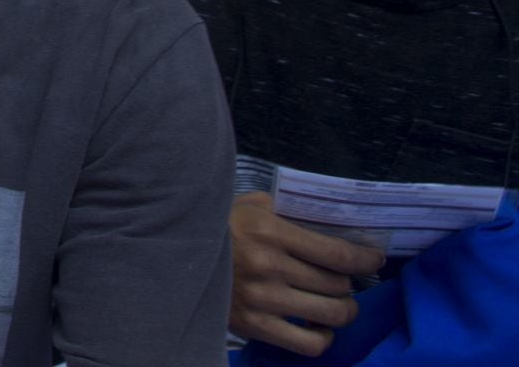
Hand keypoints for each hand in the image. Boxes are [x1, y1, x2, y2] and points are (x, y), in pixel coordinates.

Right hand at [229, 192, 384, 356]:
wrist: (174, 254)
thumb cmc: (217, 226)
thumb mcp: (248, 205)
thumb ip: (284, 210)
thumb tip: (326, 222)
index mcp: (270, 232)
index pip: (337, 253)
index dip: (365, 259)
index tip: (375, 260)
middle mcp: (270, 267)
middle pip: (338, 285)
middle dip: (348, 283)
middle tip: (344, 280)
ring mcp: (263, 299)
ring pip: (332, 314)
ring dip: (343, 309)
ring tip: (337, 304)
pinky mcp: (254, 325)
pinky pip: (309, 343)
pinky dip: (322, 337)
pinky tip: (318, 326)